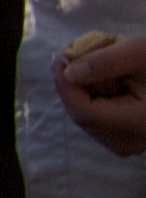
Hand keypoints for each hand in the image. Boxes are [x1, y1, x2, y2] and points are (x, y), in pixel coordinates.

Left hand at [61, 32, 145, 157]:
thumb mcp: (141, 53)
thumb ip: (105, 62)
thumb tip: (69, 73)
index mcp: (137, 123)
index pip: (84, 112)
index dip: (66, 85)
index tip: (60, 58)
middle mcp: (130, 142)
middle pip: (82, 115)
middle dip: (73, 84)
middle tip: (73, 54)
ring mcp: (128, 144)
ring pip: (87, 117)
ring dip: (83, 89)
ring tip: (92, 62)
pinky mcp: (126, 138)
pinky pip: (98, 119)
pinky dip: (94, 97)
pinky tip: (104, 78)